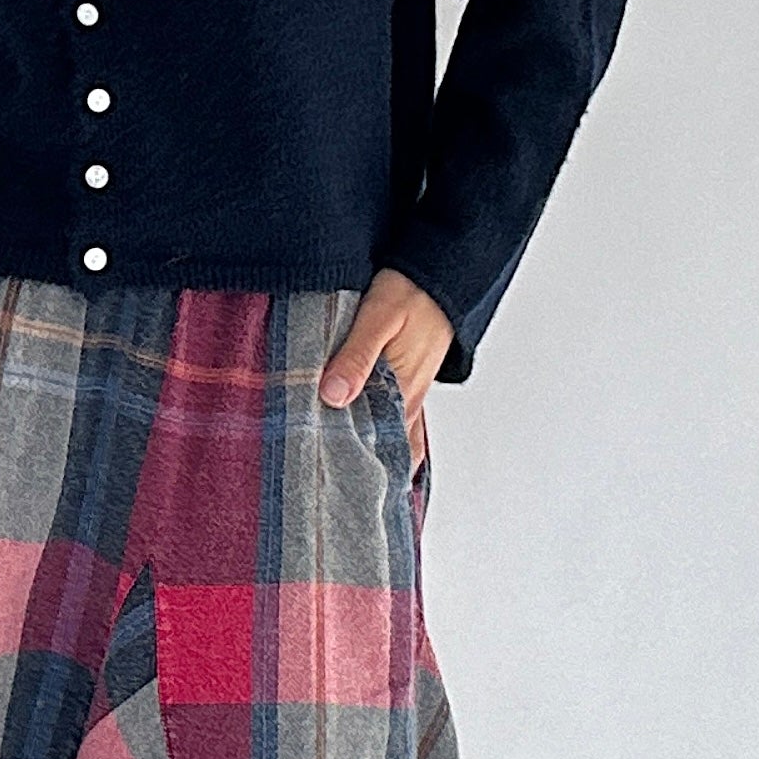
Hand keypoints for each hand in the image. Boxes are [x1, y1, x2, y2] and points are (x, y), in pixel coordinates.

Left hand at [318, 267, 451, 475]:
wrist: (441, 272)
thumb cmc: (412, 291)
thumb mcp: (378, 317)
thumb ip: (356, 357)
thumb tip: (333, 397)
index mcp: (400, 391)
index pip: (377, 447)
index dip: (352, 469)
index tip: (323, 485)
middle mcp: (407, 399)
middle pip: (379, 446)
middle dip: (352, 465)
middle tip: (317, 487)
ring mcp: (408, 392)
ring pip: (385, 434)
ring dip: (362, 448)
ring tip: (329, 470)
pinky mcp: (406, 380)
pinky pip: (392, 417)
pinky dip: (375, 431)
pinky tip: (354, 436)